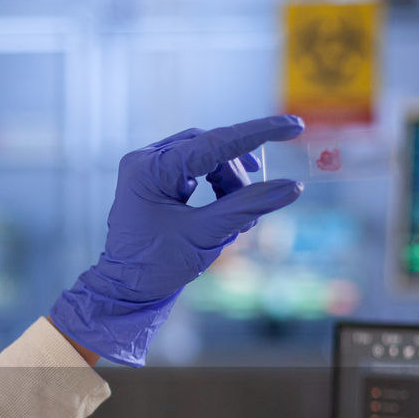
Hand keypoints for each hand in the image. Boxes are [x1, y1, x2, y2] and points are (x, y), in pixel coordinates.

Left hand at [50, 115, 305, 366]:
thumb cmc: (156, 267)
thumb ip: (248, 207)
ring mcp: (146, 168)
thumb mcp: (206, 236)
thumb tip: (292, 187)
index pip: (214, 142)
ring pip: (205, 158)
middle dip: (238, 176)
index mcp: (150, 169)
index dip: (258, 134)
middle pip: (210, 149)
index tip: (294, 126)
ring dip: (228, 184)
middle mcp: (144, 160)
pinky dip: (215, 187)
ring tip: (239, 219)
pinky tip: (226, 211)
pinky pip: (194, 170)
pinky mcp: (153, 180)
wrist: (124, 291)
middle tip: (258, 203)